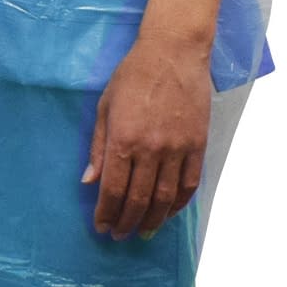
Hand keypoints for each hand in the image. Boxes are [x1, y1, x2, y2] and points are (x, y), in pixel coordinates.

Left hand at [82, 30, 211, 239]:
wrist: (174, 51)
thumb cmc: (133, 74)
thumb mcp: (105, 106)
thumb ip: (98, 147)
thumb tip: (88, 181)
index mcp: (123, 139)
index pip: (113, 190)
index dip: (106, 213)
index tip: (102, 226)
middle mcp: (151, 149)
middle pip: (138, 200)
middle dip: (126, 223)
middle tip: (120, 235)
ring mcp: (177, 148)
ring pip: (165, 198)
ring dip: (152, 220)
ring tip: (143, 232)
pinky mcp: (197, 144)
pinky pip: (190, 184)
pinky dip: (179, 204)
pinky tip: (168, 212)